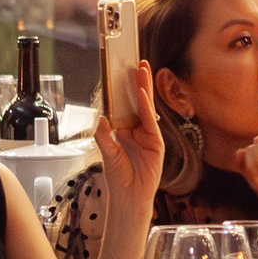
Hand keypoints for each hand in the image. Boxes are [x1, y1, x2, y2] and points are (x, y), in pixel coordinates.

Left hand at [93, 63, 163, 217]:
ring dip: (144, 88)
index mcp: (126, 131)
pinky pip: (151, 121)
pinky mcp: (156, 142)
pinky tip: (143, 93)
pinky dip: (147, 106)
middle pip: (138, 102)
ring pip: (146, 107)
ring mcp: (149, 135)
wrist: (129, 197)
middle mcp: (138, 130)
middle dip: (138, 81)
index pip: (125, 106)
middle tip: (137, 62)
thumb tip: (101, 118)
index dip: (124, 89)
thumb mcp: (107, 154)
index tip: (121, 72)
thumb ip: (103, 136)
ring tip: (142, 69)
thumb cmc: (119, 178)